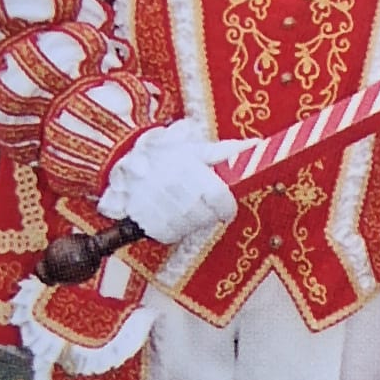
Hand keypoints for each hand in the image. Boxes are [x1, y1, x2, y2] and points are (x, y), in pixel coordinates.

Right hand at [98, 120, 238, 245]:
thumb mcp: (194, 149)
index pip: (220, 200)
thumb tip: (256, 145)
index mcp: (190, 173)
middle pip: (206, 216)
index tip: (226, 207)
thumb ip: (225, 152)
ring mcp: (160, 210)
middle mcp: (175, 193)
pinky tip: (170, 213)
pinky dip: (175, 228)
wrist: (123, 162)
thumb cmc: (165, 155)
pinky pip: (172, 235)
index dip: (227, 207)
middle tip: (202, 202)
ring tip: (184, 205)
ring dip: (192, 220)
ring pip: (190, 227)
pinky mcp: (148, 224)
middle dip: (209, 212)